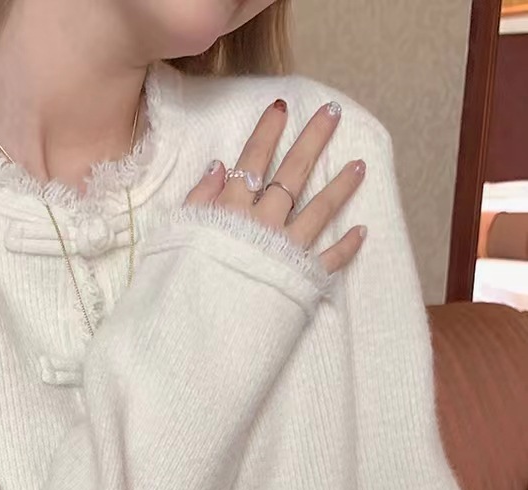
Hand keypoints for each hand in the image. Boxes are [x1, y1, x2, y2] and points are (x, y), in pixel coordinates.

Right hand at [185, 99, 365, 274]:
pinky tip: (362, 231)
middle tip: (334, 113)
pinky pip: (329, 260)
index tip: (282, 106)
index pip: (253, 160)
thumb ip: (198, 200)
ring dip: (341, 186)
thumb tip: (219, 165)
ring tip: (361, 165)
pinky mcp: (300, 280)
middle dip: (314, 140)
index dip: (267, 132)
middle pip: (293, 174)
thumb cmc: (181, 286)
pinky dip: (346, 246)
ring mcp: (285, 251)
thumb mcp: (176, 237)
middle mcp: (263, 224)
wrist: (200, 332)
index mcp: (230, 210)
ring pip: (319, 210)